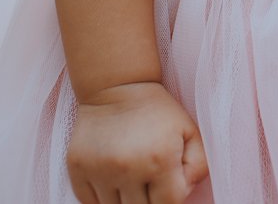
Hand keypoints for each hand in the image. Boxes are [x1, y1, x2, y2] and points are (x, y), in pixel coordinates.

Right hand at [66, 81, 207, 203]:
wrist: (115, 85)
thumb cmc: (156, 111)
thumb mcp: (188, 130)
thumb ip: (199, 165)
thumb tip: (185, 193)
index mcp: (160, 159)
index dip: (170, 197)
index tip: (167, 182)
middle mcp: (128, 168)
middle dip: (148, 199)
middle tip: (147, 179)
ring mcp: (100, 171)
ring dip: (125, 199)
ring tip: (129, 176)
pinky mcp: (78, 170)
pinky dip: (102, 198)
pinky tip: (111, 177)